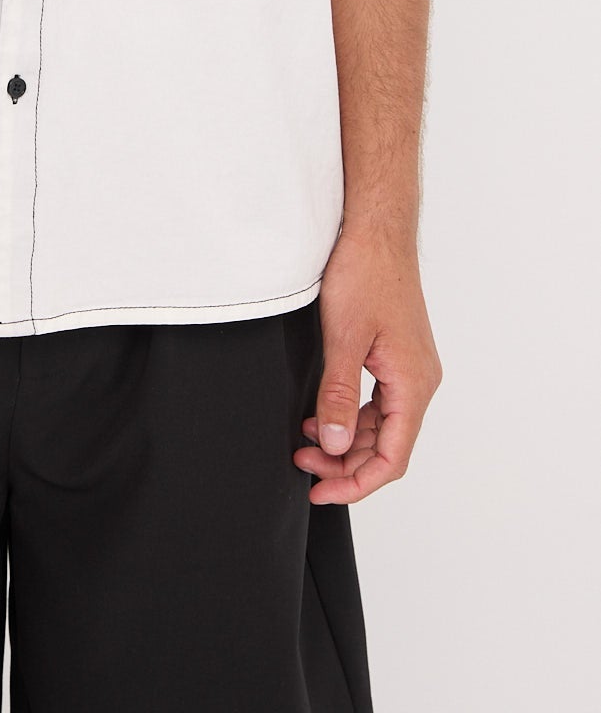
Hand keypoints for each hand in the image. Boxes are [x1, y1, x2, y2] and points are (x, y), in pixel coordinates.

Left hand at [293, 226, 442, 503]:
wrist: (375, 229)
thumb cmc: (365, 273)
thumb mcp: (343, 339)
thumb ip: (339, 396)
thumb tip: (335, 446)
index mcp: (413, 384)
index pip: (393, 457)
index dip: (357, 483)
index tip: (321, 492)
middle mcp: (418, 380)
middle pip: (388, 446)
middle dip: (345, 464)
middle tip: (302, 468)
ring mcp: (409, 367)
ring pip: (382, 425)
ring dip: (346, 441)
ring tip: (304, 444)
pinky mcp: (395, 353)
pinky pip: (378, 401)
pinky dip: (351, 416)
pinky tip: (320, 414)